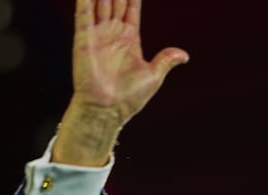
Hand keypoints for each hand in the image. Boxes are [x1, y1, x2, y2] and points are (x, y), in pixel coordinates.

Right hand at [71, 0, 188, 123]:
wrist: (107, 110)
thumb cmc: (128, 98)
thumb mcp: (153, 76)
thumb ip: (165, 60)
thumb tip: (184, 55)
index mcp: (129, 39)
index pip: (130, 7)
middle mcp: (112, 33)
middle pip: (114, 0)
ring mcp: (97, 35)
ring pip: (99, 2)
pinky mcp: (84, 40)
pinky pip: (83, 14)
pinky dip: (84, 0)